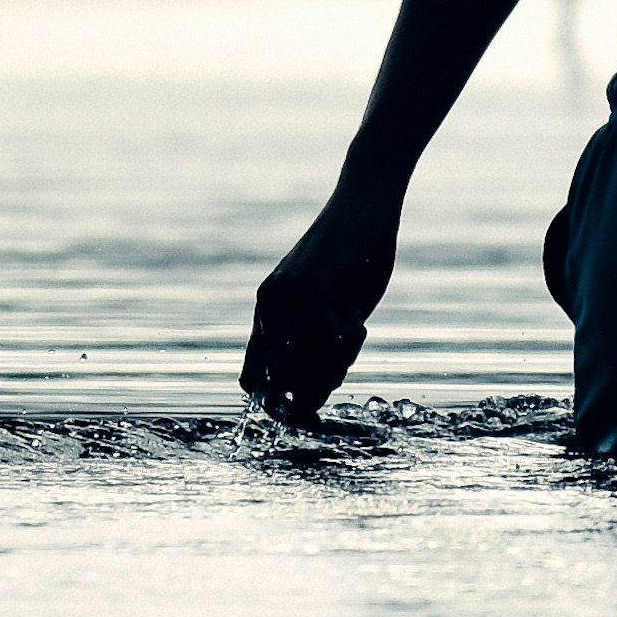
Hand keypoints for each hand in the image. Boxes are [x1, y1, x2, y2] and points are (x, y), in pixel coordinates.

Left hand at [244, 188, 399, 424]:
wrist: (364, 207)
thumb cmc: (354, 260)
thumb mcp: (332, 311)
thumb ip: (316, 350)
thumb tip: (309, 403)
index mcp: (266, 314)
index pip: (253, 381)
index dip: (279, 405)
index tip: (311, 409)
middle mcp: (268, 308)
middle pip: (283, 386)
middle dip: (318, 389)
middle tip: (346, 358)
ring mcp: (285, 298)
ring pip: (305, 368)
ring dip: (336, 364)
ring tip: (355, 333)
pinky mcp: (309, 289)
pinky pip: (328, 344)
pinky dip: (349, 343)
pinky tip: (361, 321)